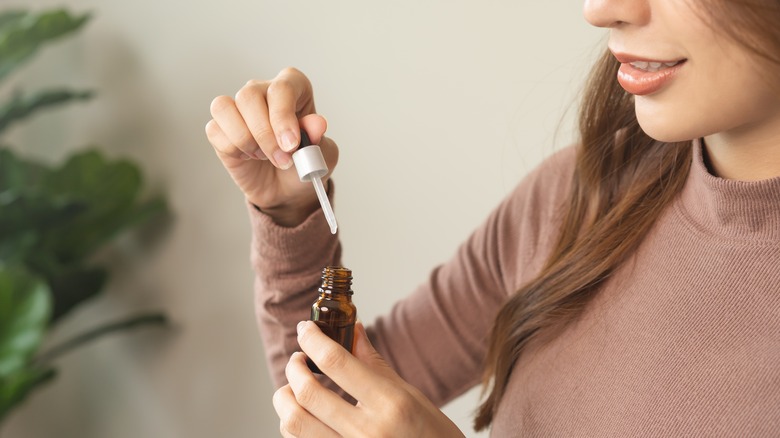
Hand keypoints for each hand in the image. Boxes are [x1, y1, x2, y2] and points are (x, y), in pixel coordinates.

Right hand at [205, 68, 338, 226]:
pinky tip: (247, 156)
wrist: (287, 189)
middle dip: (265, 134)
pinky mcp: (220, 127)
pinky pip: (215, 130)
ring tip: (264, 156)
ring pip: (225, 108)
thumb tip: (317, 123)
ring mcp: (238, 108)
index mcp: (293, 88)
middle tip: (282, 160)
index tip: (291, 144)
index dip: (283, 116)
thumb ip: (319, 138)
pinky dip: (232, 149)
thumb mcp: (322, 154)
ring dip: (246, 140)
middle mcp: (262, 91)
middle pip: (249, 96)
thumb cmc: (305, 163)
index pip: (282, 88)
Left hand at [272, 321, 465, 437]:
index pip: (337, 362)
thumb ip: (375, 365)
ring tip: (293, 387)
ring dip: (284, 398)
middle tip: (298, 359)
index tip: (305, 329)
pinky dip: (293, 424)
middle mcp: (367, 431)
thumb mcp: (411, 395)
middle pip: (307, 393)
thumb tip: (354, 330)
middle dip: (294, 368)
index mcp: (389, 403)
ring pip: (294, 422)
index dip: (313, 340)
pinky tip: (304, 414)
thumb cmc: (431, 435)